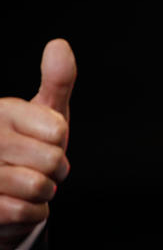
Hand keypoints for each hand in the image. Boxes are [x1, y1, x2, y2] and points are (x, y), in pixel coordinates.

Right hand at [0, 39, 75, 248]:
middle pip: (53, 160)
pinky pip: (28, 212)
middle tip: (38, 165)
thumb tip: (59, 44)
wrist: (3, 189)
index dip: (61, 141)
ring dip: (44, 192)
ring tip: (27, 183)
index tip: (45, 140)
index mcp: (2, 111)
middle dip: (56, 169)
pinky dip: (33, 212)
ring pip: (39, 187)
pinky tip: (18, 202)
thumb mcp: (46, 111)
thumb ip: (57, 80)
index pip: (57, 131)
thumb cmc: (29, 143)